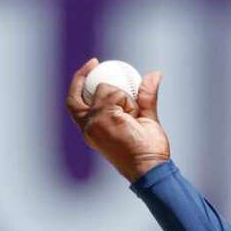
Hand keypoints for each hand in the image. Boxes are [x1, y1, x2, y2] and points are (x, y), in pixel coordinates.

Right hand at [65, 58, 169, 182]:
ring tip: (134, 117)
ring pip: (104, 89)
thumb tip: (155, 74)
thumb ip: (146, 98)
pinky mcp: (102, 118)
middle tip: (94, 62)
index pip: (75, 105)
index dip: (78, 85)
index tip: (92, 68)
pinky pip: (115, 94)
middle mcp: (88, 128)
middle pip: (76, 97)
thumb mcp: (146, 120)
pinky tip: (133, 117)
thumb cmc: (149, 153)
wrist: (151, 168)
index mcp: (92, 131)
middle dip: (81, 76)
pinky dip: (128, 101)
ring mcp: (93, 123)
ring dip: (123, 98)